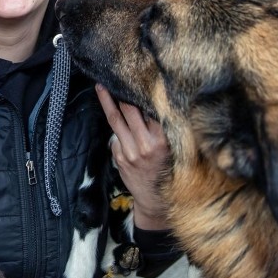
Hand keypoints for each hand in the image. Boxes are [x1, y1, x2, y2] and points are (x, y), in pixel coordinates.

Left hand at [96, 83, 170, 230]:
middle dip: (120, 92)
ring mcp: (130, 152)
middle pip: (129, 110)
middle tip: (111, 75)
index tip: (136, 75)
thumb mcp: (176, 149)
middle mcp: (146, 145)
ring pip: (116, 120)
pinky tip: (111, 112)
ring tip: (100, 87)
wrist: (157, 201)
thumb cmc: (171, 171)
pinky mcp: (119, 158)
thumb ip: (166, 129)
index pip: (150, 109)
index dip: (142, 92)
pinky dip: (115, 125)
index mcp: (164, 140)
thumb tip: (154, 103)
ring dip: (107, 102)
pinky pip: (116, 136)